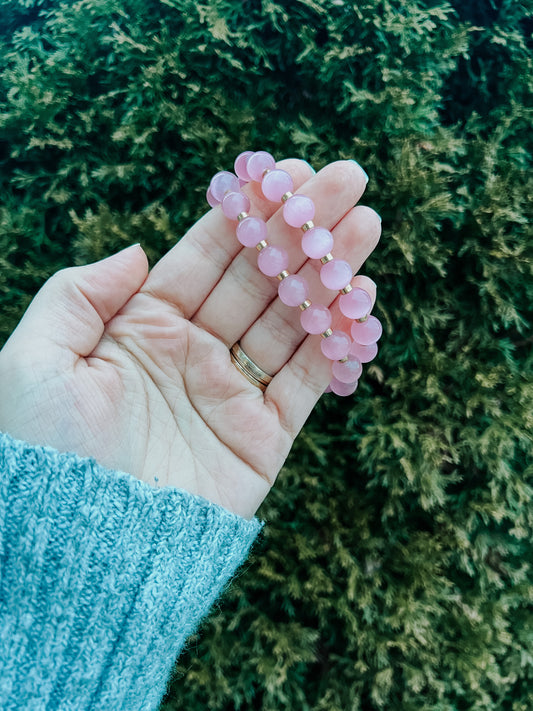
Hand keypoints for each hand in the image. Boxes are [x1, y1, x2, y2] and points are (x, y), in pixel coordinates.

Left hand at [0, 159, 379, 518]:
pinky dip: (334, 345)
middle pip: (260, 278)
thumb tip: (138, 250)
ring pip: (291, 321)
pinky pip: (306, 383)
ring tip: (366, 227)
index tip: (286, 174)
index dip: (248, 213)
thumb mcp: (32, 360)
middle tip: (347, 182)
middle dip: (303, 229)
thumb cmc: (44, 454)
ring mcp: (230, 393)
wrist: (81, 548)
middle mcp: (192, 352)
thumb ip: (77, 294)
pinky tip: (359, 302)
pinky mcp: (262, 438)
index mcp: (142, 326)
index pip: (206, 256)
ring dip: (330, 274)